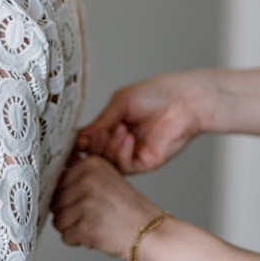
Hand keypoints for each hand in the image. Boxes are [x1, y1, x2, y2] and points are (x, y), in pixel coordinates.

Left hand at [54, 154, 162, 259]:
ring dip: (73, 227)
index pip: (58, 181)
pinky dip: (78, 240)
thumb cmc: (129, 210)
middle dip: (70, 213)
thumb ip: (81, 177)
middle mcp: (87, 180)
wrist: (149, 232)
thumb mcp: (107, 180)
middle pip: (56, 201)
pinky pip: (66, 237)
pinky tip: (96, 234)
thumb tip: (51, 184)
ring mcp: (85, 203)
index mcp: (90, 164)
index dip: (69, 196)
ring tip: (96, 224)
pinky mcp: (84, 226)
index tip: (85, 201)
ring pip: (58, 220)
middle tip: (94, 215)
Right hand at [76, 72, 212, 171]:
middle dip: (93, 144)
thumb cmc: (157, 94)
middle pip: (94, 153)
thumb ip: (101, 120)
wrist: (183, 101)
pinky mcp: (143, 163)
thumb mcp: (121, 102)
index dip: (81, 140)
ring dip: (108, 146)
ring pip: (106, 161)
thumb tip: (80, 136)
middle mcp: (119, 142)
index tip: (76, 137)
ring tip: (120, 129)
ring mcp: (131, 153)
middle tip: (98, 133)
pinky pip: (123, 165)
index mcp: (112, 126)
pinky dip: (121, 152)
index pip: (89, 139)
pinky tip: (128, 138)